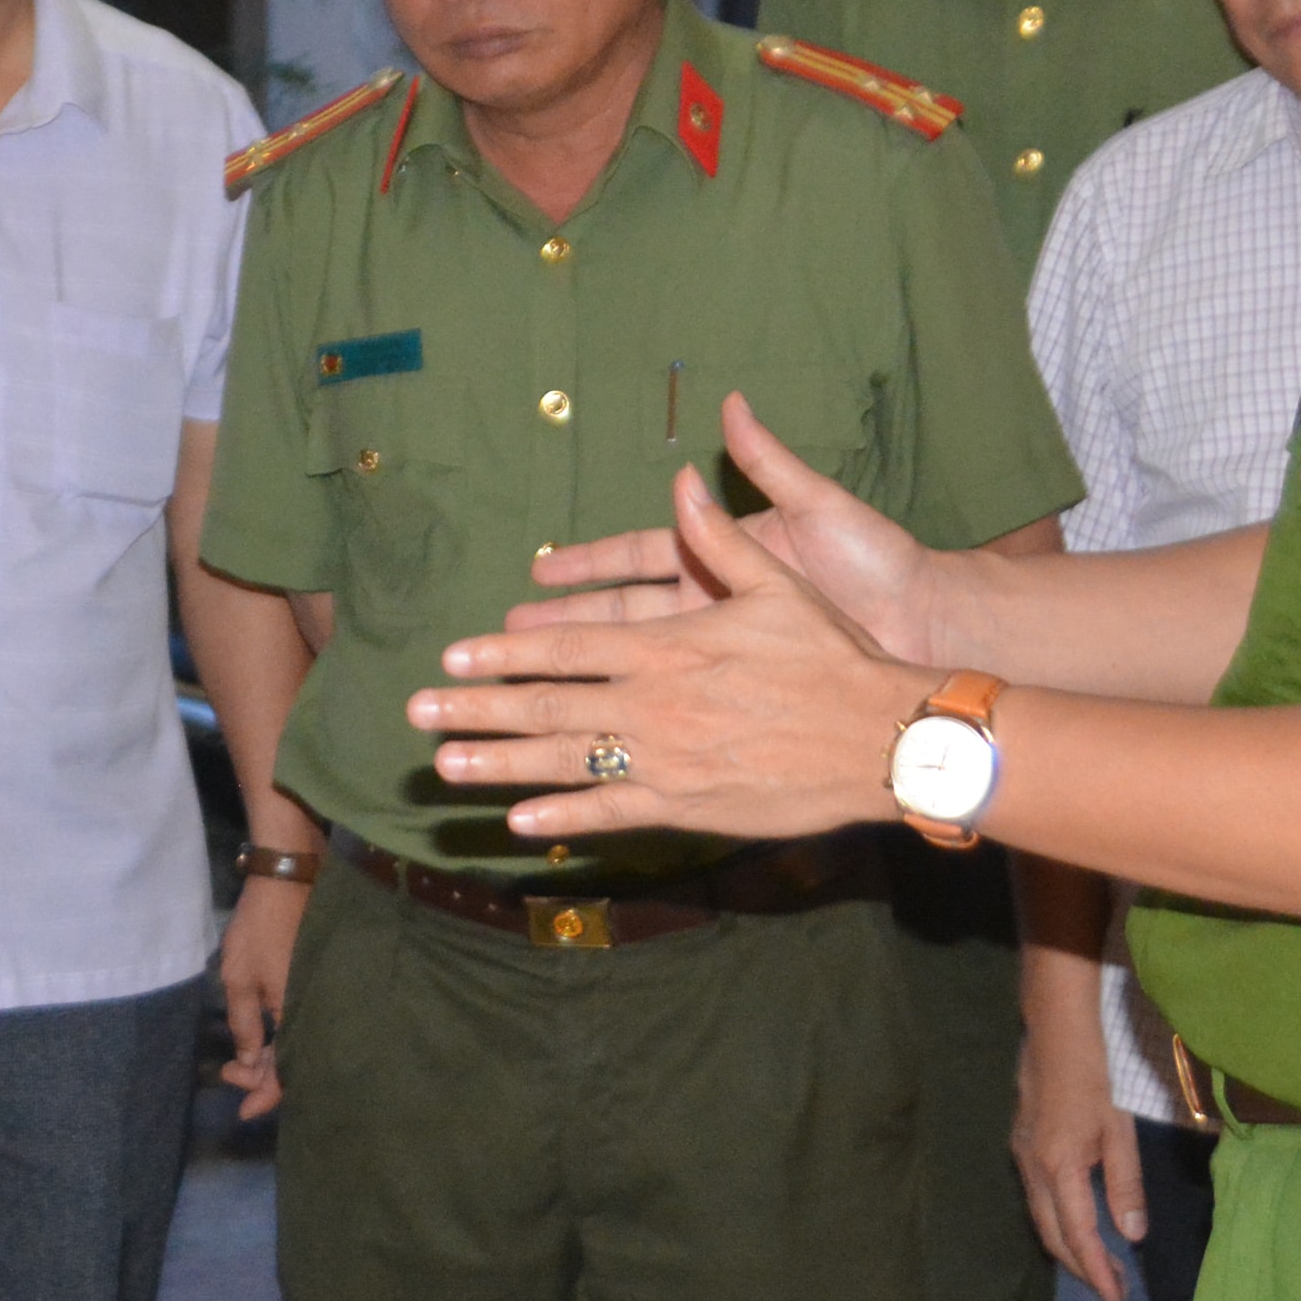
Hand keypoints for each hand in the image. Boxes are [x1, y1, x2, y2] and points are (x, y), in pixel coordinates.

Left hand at [215, 877, 306, 1114]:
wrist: (290, 876)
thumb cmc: (260, 927)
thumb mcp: (239, 978)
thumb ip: (244, 1024)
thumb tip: (250, 1062)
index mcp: (299, 1014)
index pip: (286, 1073)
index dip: (265, 1096)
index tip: (242, 1111)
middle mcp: (316, 1010)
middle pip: (294, 1062)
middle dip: (260, 1076)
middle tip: (229, 1074)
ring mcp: (319, 995)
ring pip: (298, 1042)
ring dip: (268, 1057)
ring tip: (238, 1060)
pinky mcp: (316, 981)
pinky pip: (302, 1022)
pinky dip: (281, 1035)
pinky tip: (263, 1036)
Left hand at [415, 450, 928, 845]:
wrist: (885, 735)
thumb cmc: (835, 655)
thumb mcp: (778, 583)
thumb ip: (719, 537)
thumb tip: (683, 480)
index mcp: (668, 645)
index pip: (567, 646)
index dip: (504, 653)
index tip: (453, 657)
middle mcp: (654, 702)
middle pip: (547, 704)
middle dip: (475, 709)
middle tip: (416, 713)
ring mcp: (666, 759)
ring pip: (566, 760)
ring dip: (498, 763)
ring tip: (444, 766)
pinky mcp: (689, 805)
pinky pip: (613, 810)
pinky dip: (564, 814)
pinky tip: (518, 820)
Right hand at [1012, 1008, 1142, 1300]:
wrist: (1054, 1035)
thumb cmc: (1094, 1078)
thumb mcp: (1118, 1132)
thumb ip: (1124, 1185)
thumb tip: (1132, 1235)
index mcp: (1059, 1167)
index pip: (1078, 1234)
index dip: (1096, 1269)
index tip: (1116, 1297)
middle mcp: (1033, 1170)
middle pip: (1052, 1235)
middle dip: (1081, 1267)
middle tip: (1112, 1290)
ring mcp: (1022, 1159)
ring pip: (1042, 1219)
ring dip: (1070, 1247)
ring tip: (1102, 1264)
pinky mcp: (1021, 1149)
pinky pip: (1038, 1200)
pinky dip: (1059, 1223)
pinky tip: (1080, 1224)